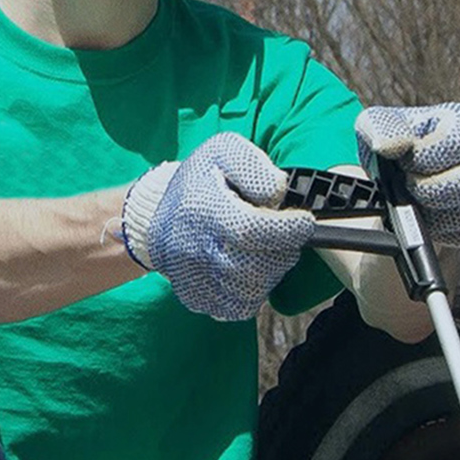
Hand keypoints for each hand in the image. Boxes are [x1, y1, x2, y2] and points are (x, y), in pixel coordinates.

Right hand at [120, 133, 312, 320]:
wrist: (156, 210)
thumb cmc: (200, 179)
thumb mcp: (224, 151)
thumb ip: (254, 166)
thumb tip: (277, 194)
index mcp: (202, 209)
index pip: (253, 230)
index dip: (289, 229)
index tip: (303, 221)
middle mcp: (193, 248)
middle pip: (257, 266)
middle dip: (282, 250)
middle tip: (281, 233)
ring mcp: (192, 277)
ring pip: (251, 291)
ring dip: (269, 272)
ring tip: (264, 250)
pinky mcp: (195, 297)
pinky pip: (238, 307)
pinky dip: (252, 291)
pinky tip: (248, 268)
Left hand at [356, 103, 459, 244]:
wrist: (399, 174)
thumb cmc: (395, 145)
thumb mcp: (378, 126)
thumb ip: (383, 128)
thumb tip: (387, 144)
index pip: (454, 142)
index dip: (423, 157)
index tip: (403, 162)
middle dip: (432, 188)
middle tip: (410, 186)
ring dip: (436, 211)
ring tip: (416, 199)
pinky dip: (442, 229)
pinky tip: (428, 215)